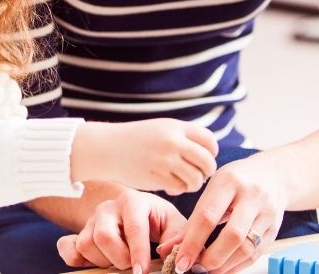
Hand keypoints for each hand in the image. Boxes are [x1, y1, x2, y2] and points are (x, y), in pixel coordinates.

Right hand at [57, 191, 186, 272]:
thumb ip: (177, 238)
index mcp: (132, 201)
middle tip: (133, 265)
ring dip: (102, 261)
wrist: (141, 214)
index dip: (138, 253)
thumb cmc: (159, 221)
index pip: (133, 228)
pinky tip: (94, 262)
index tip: (142, 271)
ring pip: (85, 244)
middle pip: (103, 236)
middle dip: (119, 258)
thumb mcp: (175, 225)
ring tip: (118, 260)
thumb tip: (164, 252)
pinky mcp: (79, 232)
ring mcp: (90, 219)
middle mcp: (107, 207)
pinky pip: (66, 246)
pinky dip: (75, 258)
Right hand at [72, 119, 218, 194]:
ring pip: (196, 179)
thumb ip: (183, 136)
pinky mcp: (157, 177)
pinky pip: (180, 188)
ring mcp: (165, 160)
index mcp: (175, 127)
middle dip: (206, 171)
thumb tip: (209, 154)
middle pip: (207, 162)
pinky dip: (179, 190)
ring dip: (193, 183)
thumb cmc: (136, 140)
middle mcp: (172, 142)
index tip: (204, 158)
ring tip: (183, 181)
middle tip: (197, 174)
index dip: (211, 153)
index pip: (210, 140)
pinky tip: (170, 187)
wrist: (107, 148)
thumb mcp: (160, 128)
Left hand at [163, 154, 288, 273]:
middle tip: (194, 269)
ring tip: (206, 271)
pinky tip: (222, 269)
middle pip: (233, 235)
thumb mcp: (211, 190)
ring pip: (247, 248)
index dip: (192, 242)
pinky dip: (237, 266)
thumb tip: (168, 248)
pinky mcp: (275, 229)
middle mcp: (252, 196)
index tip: (179, 261)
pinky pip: (256, 254)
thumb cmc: (234, 182)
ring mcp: (267, 213)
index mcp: (229, 181)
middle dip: (211, 258)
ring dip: (224, 266)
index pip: (208, 216)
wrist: (272, 174)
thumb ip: (192, 220)